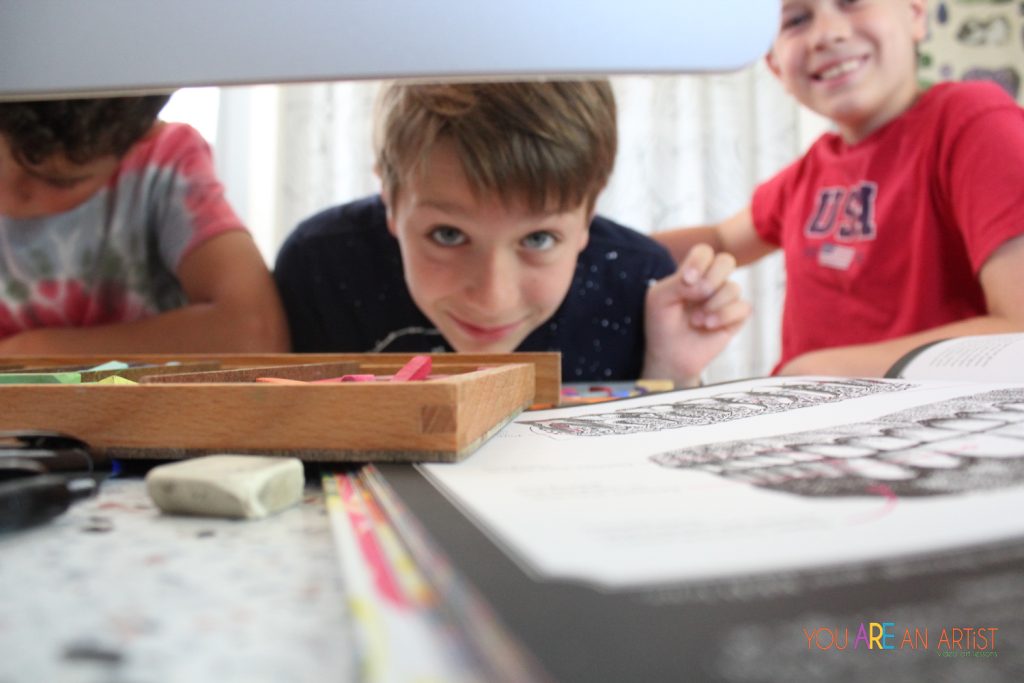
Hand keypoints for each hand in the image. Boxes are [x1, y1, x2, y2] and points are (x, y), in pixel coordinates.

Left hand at [643, 244, 750, 386]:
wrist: (669, 355)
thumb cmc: (661, 323)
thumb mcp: (659, 298)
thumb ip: (678, 282)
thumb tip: (707, 285)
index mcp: (693, 272)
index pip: (704, 251)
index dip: (699, 261)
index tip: (687, 279)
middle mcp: (711, 282)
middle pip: (726, 261)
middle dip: (713, 277)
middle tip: (699, 293)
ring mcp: (725, 299)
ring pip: (733, 287)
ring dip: (713, 304)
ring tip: (696, 320)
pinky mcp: (736, 318)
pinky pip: (743, 307)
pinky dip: (724, 316)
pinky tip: (708, 325)